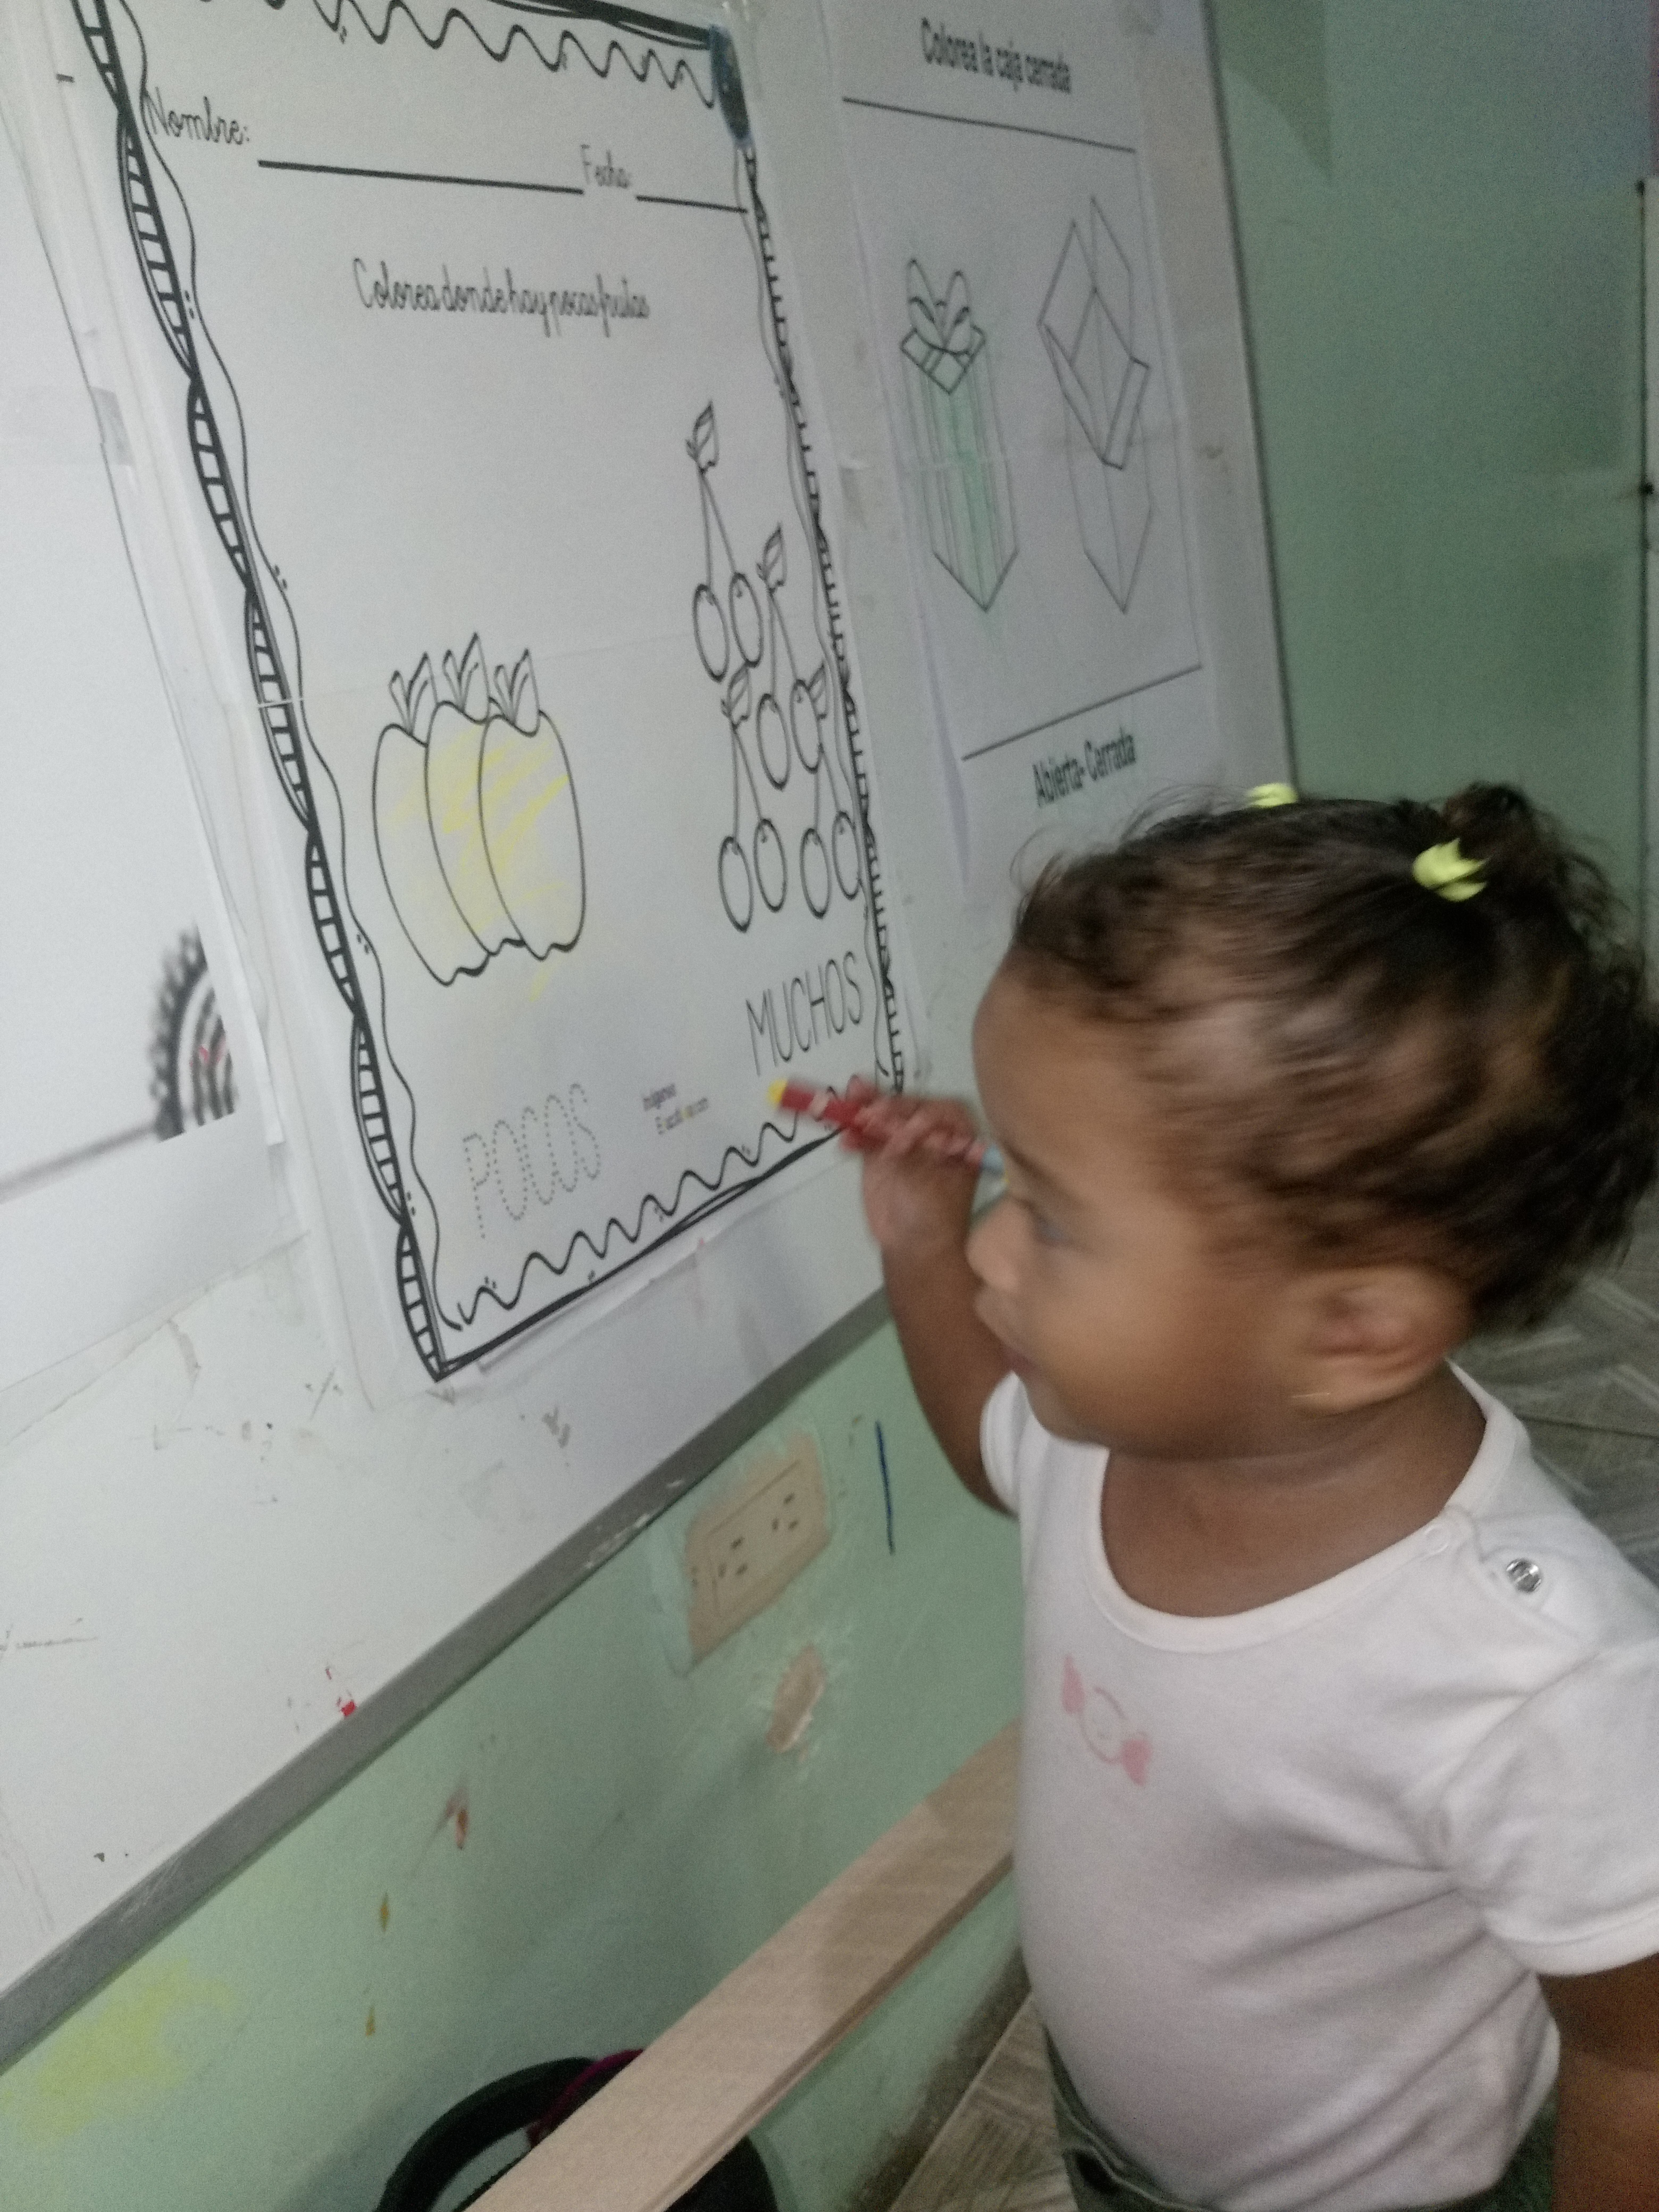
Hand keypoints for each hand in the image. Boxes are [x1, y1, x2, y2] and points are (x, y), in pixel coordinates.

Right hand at [842, 1077, 983, 1259]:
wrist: (913, 1248)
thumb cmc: (934, 1217)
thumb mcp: (928, 1185)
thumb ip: (910, 1154)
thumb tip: (894, 1127)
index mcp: (958, 1141)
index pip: (945, 1113)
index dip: (927, 1113)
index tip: (909, 1126)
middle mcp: (931, 1136)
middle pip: (912, 1109)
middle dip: (892, 1106)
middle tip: (872, 1109)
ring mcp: (904, 1143)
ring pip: (887, 1118)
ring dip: (868, 1107)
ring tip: (852, 1097)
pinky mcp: (879, 1155)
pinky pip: (866, 1137)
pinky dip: (855, 1135)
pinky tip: (846, 1137)